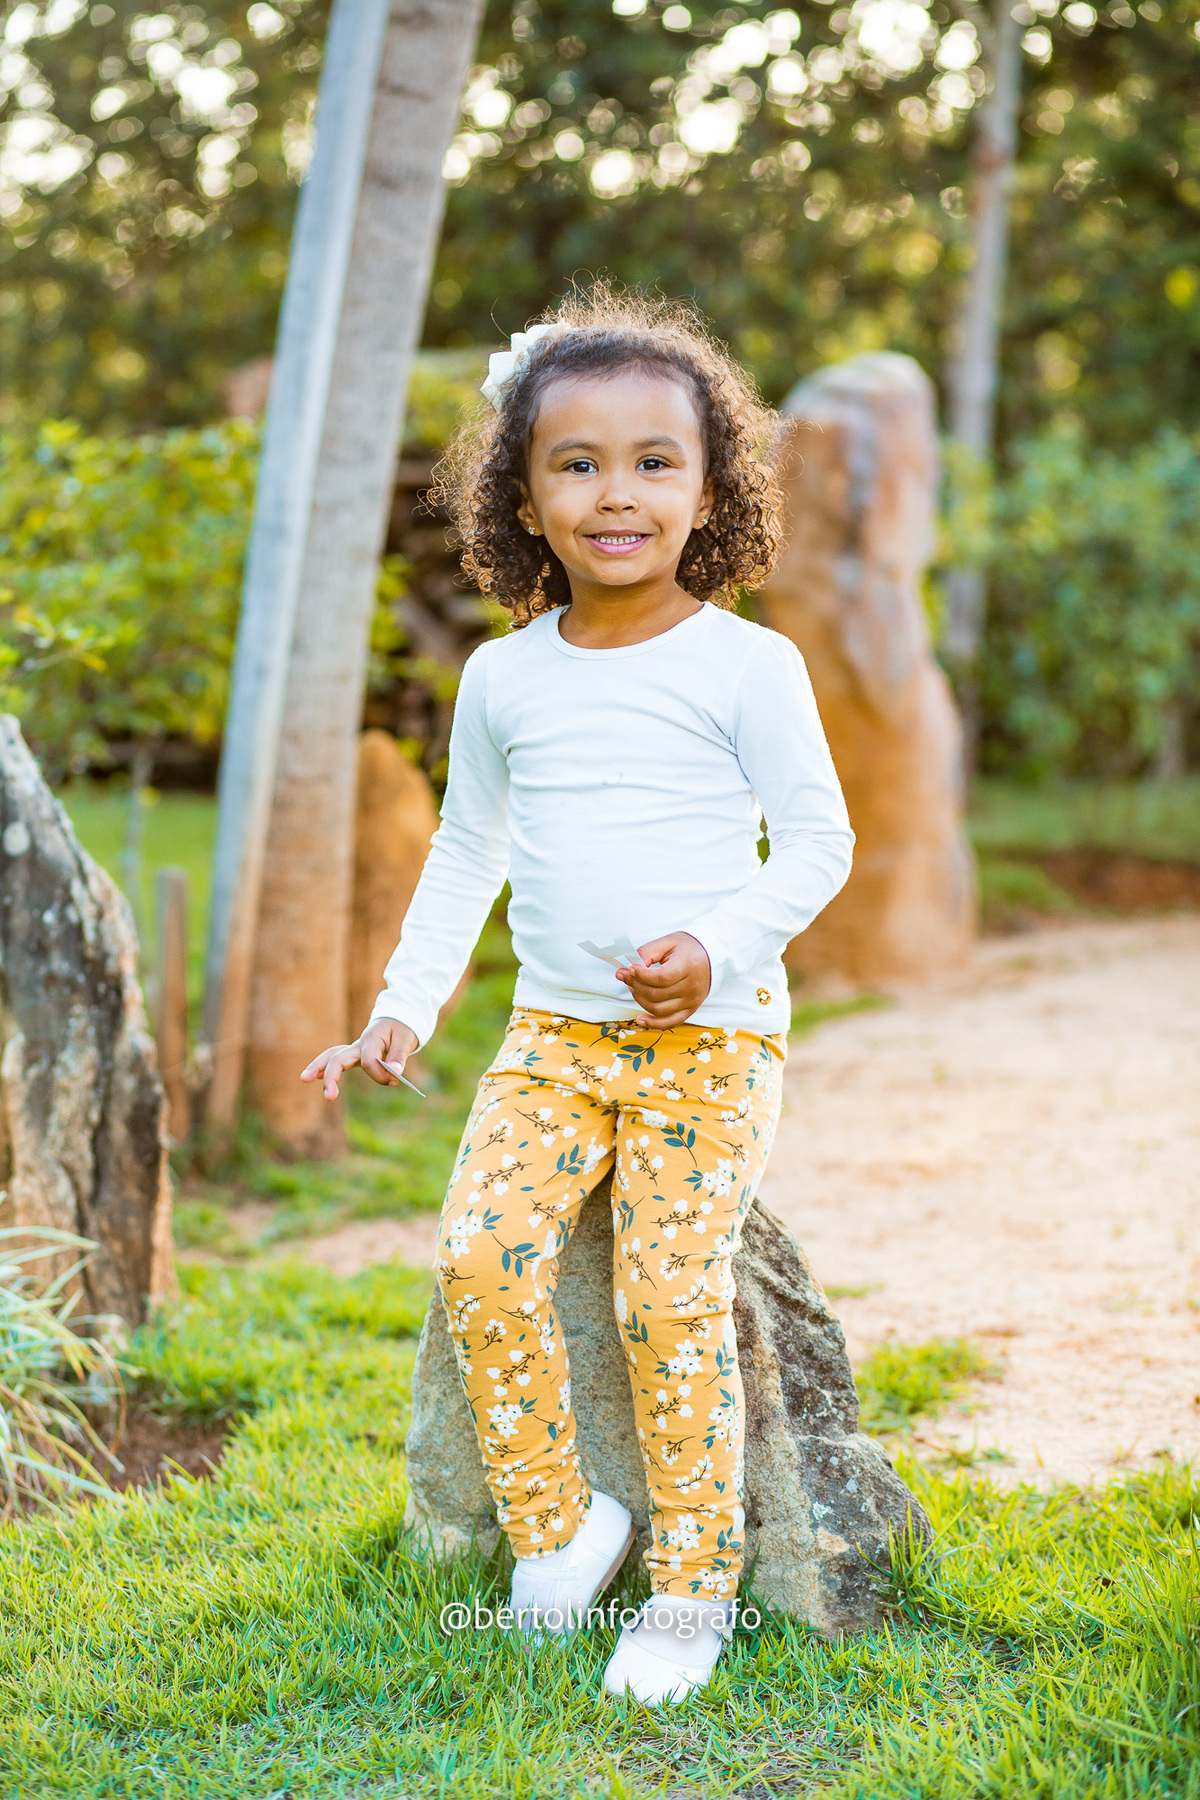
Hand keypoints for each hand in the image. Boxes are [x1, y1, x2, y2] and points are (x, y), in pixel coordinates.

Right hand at [300, 1017, 418, 1099]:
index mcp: (371, 1039)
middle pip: (338, 1058)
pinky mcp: (356, 1055)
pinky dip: (327, 1068)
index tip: (396, 1080)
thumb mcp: (407, 1039)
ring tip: (304, 1078)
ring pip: (333, 1056)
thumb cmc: (403, 1029)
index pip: (369, 1062)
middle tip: (329, 1097)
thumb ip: (400, 1056)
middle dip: (332, 1076)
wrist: (400, 1018)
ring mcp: (355, 1049)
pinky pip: (338, 1060)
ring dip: (318, 1068)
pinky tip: (316, 1077)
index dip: (381, 1074)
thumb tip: (395, 1073)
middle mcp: (359, 1044)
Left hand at [616, 933, 711, 1027]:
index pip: (661, 978)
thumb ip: (648, 951)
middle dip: (636, 986)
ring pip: (659, 1010)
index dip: (641, 976)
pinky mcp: (690, 1010)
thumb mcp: (669, 942)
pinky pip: (670, 1022)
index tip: (630, 969)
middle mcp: (691, 987)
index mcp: (688, 966)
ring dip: (640, 1000)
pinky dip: (653, 1023)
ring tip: (634, 988)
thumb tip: (631, 965)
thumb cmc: (689, 948)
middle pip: (657, 994)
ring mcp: (691, 1001)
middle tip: (626, 976)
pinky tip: (641, 1019)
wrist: (712, 958)